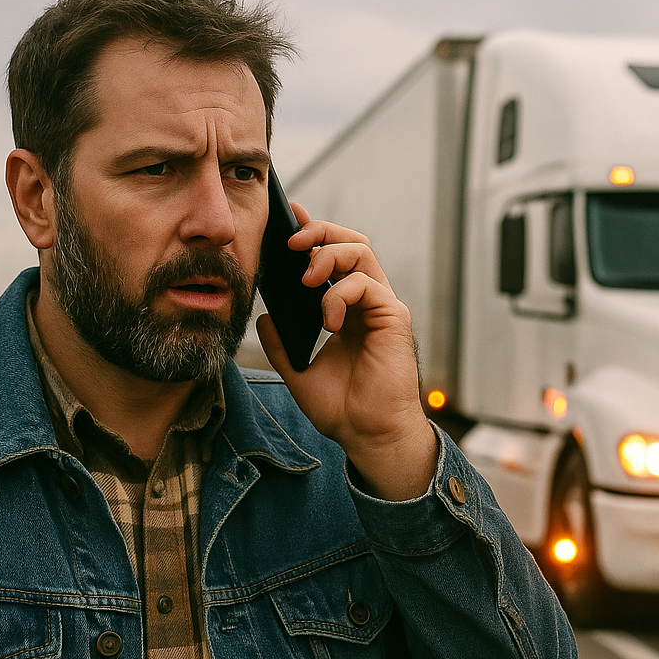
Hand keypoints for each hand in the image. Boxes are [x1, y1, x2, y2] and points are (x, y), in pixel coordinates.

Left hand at [257, 202, 437, 500]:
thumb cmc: (343, 409)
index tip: (287, 222)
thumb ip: (281, 344)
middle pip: (350, 242)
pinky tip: (328, 321)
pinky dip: (340, 295)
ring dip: (329, 255)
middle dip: (320, 233)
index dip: (313, 235)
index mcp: (348, 309)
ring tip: (306, 277)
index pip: (333, 258)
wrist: (368, 436)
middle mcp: (367, 302)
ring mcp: (382, 307)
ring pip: (361, 252)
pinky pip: (367, 286)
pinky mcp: (394, 318)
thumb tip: (264, 316)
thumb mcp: (298, 372)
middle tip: (291, 242)